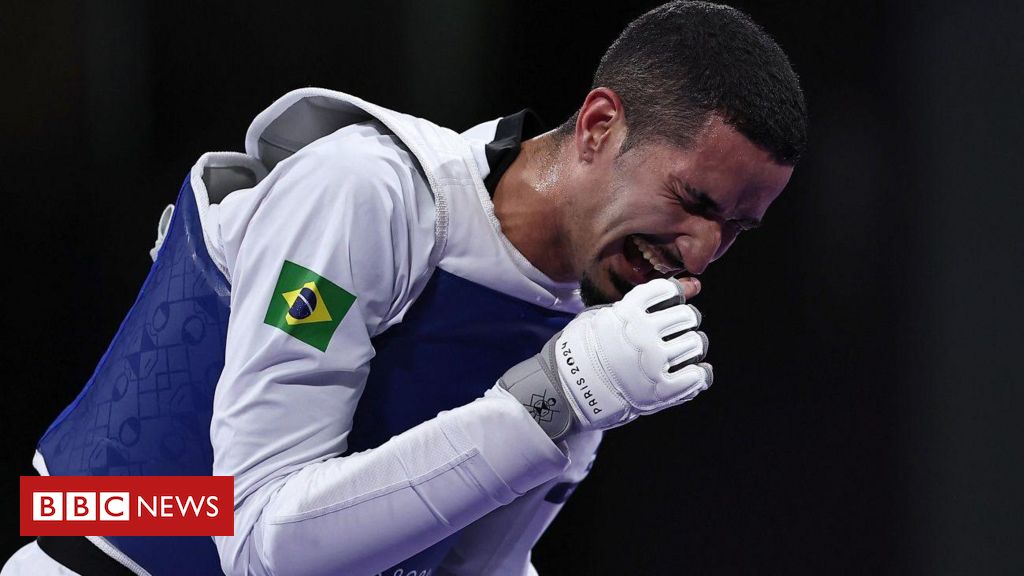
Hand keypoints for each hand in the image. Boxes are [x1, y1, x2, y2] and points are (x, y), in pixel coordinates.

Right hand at [498, 278, 711, 440]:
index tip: (671, 301)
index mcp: (627, 313)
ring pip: (696, 343)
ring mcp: (653, 363)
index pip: (667, 290)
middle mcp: (643, 334)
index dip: (674, 293)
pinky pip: (697, 376)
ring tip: (680, 353)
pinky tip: (693, 373)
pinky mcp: (660, 392)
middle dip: (685, 320)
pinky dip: (699, 374)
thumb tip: (690, 286)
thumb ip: (635, 304)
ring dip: (692, 346)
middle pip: (687, 315)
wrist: (565, 393)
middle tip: (676, 330)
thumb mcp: (598, 317)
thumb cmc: (580, 351)